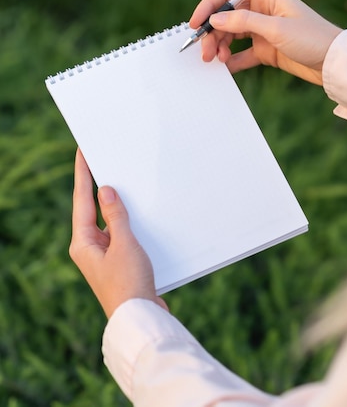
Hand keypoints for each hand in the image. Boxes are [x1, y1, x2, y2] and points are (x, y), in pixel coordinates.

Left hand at [70, 149, 167, 317]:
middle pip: (91, 208)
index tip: (82, 153)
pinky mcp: (118, 261)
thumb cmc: (129, 284)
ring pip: (108, 220)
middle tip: (99, 159)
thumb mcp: (124, 244)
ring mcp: (103, 255)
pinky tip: (138, 211)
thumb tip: (106, 190)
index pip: (81, 199)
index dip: (82, 174)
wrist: (141, 318)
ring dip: (115, 203)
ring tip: (121, 179)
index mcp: (83, 243)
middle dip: (96, 185)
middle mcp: (89, 248)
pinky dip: (127, 220)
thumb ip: (116, 215)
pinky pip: (120, 232)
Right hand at [189, 0, 341, 84]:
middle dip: (212, 32)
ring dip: (220, 46)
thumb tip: (215, 19)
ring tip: (216, 60)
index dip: (208, 5)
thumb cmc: (312, 38)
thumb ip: (243, 22)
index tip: (196, 24)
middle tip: (205, 52)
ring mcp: (263, 29)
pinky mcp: (266, 48)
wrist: (334, 63)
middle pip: (225, 16)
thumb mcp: (276, 29)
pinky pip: (241, 52)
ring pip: (231, 34)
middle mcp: (261, 9)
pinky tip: (225, 67)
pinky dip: (232, 59)